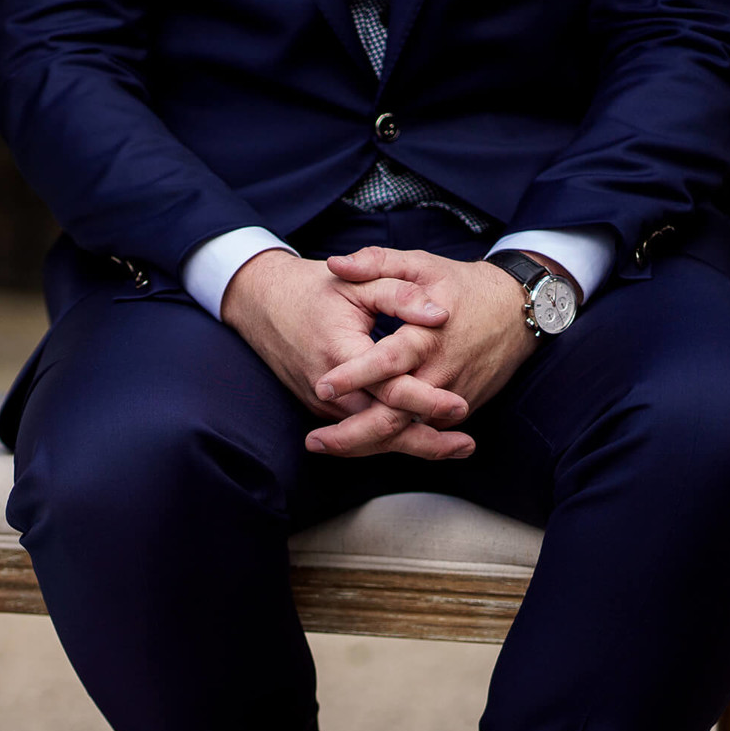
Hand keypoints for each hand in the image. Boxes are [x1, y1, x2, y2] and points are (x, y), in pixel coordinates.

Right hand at [220, 250, 474, 459]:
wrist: (263, 304)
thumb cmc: (314, 289)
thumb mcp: (358, 282)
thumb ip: (400, 294)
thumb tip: (440, 315)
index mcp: (341, 353)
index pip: (388, 388)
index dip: (425, 399)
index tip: (460, 406)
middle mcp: (329, 389)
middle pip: (381, 428)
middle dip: (425, 442)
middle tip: (467, 446)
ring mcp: (322, 404)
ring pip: (370, 437)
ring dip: (413, 446)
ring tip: (456, 448)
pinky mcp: (322, 408)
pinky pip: (359, 431)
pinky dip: (391, 439)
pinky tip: (423, 440)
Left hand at [303, 248, 542, 455]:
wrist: (518, 312)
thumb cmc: (463, 286)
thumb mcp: (422, 264)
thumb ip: (377, 262)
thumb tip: (335, 263)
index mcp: (427, 336)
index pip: (389, 362)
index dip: (355, 376)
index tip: (322, 386)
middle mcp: (440, 373)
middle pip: (394, 415)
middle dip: (353, 433)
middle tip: (313, 441)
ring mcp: (452, 396)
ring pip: (406, 431)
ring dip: (366, 444)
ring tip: (325, 446)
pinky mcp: (460, 409)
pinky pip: (422, 431)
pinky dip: (390, 441)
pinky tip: (356, 445)